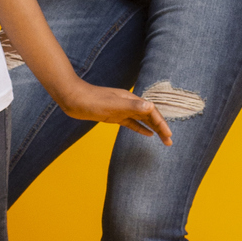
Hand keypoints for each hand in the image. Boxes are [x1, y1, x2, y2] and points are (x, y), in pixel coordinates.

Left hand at [56, 81, 172, 145]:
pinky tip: (148, 134)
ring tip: (164, 139)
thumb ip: (131, 106)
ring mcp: (121, 110)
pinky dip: (141, 128)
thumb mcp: (111, 105)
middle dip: (161, 127)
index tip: (169, 135)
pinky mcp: (114, 116)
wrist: (72, 98)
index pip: (151, 112)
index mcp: (130, 99)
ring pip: (142, 120)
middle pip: (149, 116)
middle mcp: (129, 103)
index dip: (161, 123)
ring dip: (154, 129)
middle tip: (170, 142)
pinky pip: (132, 123)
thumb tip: (150, 106)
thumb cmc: (91, 100)